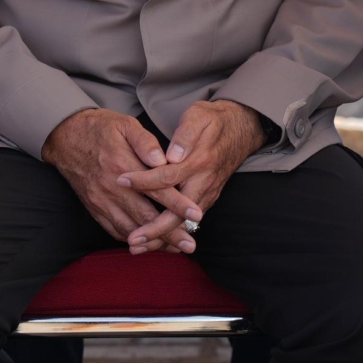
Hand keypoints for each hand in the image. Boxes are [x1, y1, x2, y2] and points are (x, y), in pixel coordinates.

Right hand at [43, 109, 192, 253]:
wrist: (66, 138)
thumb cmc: (100, 129)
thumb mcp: (125, 125)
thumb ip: (145, 142)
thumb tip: (163, 159)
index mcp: (122, 166)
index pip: (156, 190)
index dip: (178, 204)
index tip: (197, 214)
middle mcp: (111, 189)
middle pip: (145, 217)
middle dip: (170, 233)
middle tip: (191, 244)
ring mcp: (101, 201)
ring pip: (130, 229)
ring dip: (153, 242)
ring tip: (174, 249)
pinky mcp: (94, 208)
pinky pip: (113, 230)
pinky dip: (132, 239)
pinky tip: (147, 243)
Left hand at [116, 100, 267, 253]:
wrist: (241, 128)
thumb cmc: (214, 120)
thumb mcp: (199, 116)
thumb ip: (185, 135)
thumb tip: (171, 155)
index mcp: (200, 161)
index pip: (167, 177)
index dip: (143, 181)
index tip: (121, 181)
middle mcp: (205, 182)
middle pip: (177, 214)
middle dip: (154, 230)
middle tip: (132, 240)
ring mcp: (208, 193)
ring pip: (183, 224)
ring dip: (161, 238)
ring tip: (137, 247)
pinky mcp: (207, 199)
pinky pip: (188, 222)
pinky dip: (171, 234)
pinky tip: (154, 241)